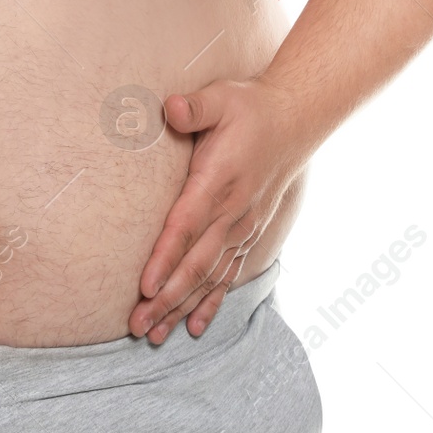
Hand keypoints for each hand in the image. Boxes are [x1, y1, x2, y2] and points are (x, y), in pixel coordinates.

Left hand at [129, 77, 315, 343]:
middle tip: (138, 326)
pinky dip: (211, 303)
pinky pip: (228, 276)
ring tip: (156, 335)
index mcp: (218, 182)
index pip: (186, 227)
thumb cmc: (248, 108)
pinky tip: (194, 327)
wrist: (294, 121)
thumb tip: (172, 108)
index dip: (165, 258)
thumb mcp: (220, 98)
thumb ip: (195, 107)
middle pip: (195, 264)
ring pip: (209, 278)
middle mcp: (232, 213)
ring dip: (182, 307)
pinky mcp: (249, 234)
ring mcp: (243, 228)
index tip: (145, 287)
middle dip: (166, 298)